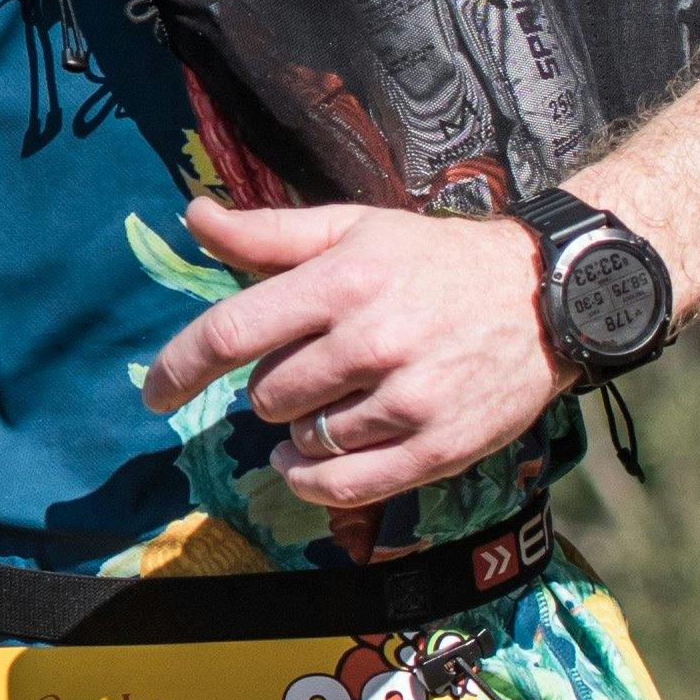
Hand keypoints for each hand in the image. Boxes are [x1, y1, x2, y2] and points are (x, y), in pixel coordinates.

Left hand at [135, 199, 566, 512]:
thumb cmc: (433, 259)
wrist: (544, 297)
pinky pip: (345, 484)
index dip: (180, 367)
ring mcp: (408, 399)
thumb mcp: (352, 228)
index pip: (232, 332)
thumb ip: (268, 234)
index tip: (154, 392)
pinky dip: (313, 478)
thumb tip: (193, 216)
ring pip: (304, 438)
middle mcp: (372, 340)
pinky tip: (308, 462)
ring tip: (338, 397)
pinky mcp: (439, 447)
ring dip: (301, 427)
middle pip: (266, 393)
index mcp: (342, 280)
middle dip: (271, 386)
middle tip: (314, 363)